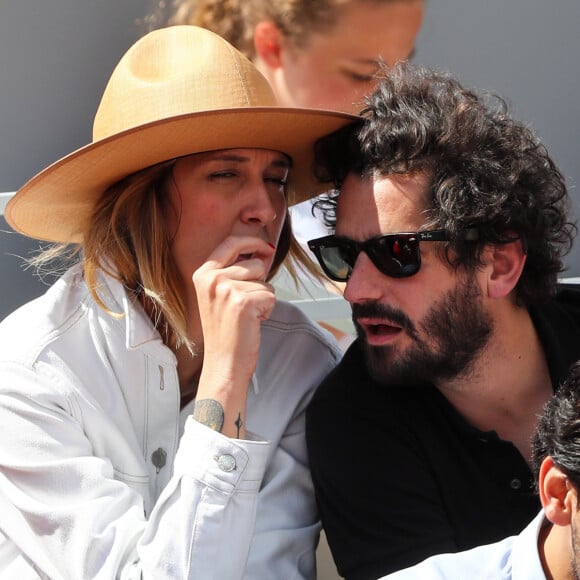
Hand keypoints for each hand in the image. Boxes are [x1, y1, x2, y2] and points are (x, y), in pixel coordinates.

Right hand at [192, 236, 276, 437]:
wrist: (223, 363)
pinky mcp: (242, 302)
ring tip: (247, 315)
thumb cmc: (226, 332)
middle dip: (260, 282)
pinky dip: (267, 310)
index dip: (251, 241)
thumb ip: (236, 271)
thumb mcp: (221, 295)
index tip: (264, 246)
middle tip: (247, 304)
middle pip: (254, 263)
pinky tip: (252, 323)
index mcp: (203, 274)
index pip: (231, 242)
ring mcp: (226, 289)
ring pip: (265, 281)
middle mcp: (212, 278)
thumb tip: (264, 251)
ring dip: (263, 298)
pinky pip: (270, 296)